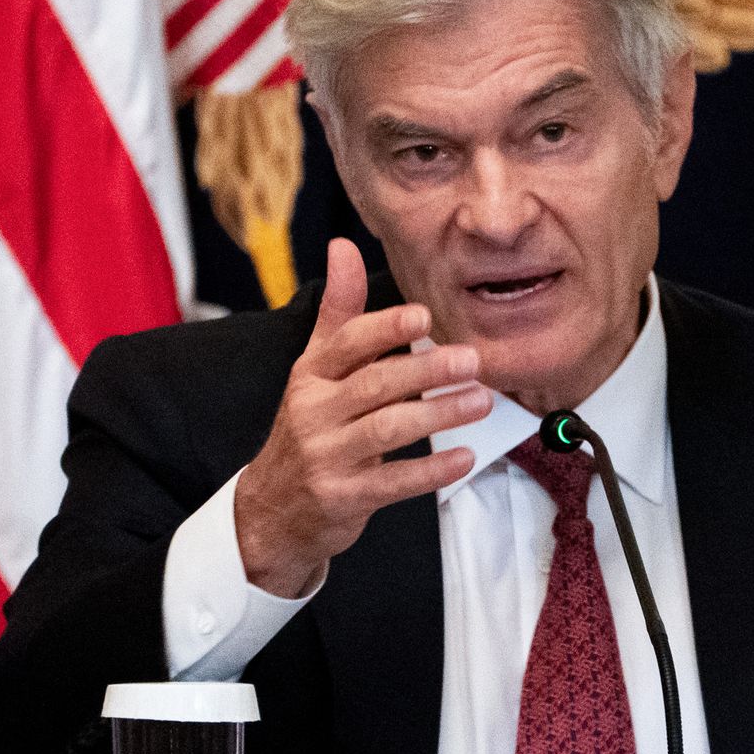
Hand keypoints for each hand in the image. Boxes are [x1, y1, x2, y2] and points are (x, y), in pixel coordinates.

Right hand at [234, 239, 491, 596]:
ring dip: (438, 414)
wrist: (273, 509)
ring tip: (480, 401)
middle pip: (374, 385)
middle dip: (426, 370)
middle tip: (473, 360)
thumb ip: (338, 311)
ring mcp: (325, 457)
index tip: (424, 316)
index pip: (346, 343)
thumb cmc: (310, 427)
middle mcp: (313, 412)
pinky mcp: (341, 497)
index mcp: (311, 374)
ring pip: (386, 430)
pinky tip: (465, 457)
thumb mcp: (315, 367)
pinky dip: (430, 470)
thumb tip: (342, 245)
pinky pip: (391, 483)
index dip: (384, 328)